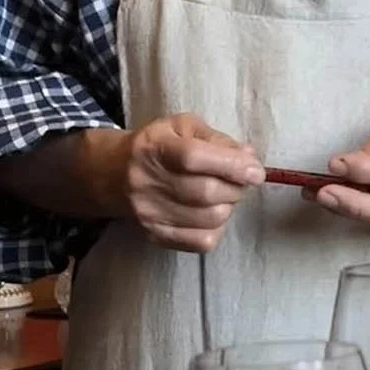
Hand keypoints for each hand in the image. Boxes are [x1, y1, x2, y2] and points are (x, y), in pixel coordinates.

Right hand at [125, 113, 263, 252]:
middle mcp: (148, 181)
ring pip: (209, 219)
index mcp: (156, 147)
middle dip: (236, 187)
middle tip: (240, 181)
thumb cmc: (156, 146)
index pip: (195, 157)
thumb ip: (217, 139)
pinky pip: (201, 242)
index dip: (231, 165)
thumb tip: (249, 158)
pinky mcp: (155, 235)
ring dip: (228, 207)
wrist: (113, 174)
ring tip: (224, 195)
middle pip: (206, 192)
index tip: (256, 172)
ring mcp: (149, 213)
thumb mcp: (182, 127)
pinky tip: (210, 213)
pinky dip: (216, 228)